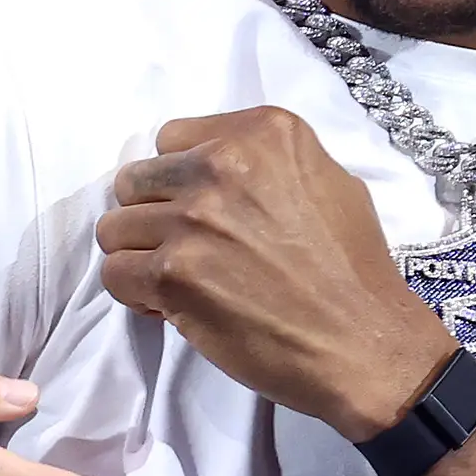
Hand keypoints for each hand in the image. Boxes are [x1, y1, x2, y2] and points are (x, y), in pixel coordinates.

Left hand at [96, 108, 459, 436]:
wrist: (361, 342)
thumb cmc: (354, 269)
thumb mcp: (329, 182)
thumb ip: (266, 164)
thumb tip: (215, 169)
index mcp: (261, 132)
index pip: (171, 139)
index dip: (178, 181)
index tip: (199, 210)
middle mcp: (220, 164)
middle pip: (135, 181)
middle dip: (151, 216)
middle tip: (184, 249)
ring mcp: (192, 219)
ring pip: (115, 228)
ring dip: (139, 256)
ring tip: (177, 280)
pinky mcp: (173, 273)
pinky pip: (114, 273)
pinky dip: (134, 293)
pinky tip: (170, 306)